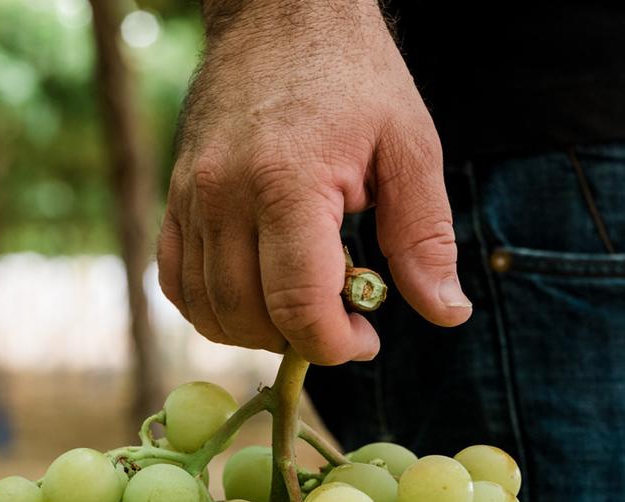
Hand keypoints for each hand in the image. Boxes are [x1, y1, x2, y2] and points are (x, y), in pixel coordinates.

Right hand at [157, 0, 471, 364]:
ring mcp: (192, 198)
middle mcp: (225, 195)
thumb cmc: (354, 76)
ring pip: (210, 311)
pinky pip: (176, 283)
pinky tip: (256, 296)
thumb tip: (448, 313)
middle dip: (302, 341)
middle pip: (250, 318)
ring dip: (259, 332)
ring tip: (302, 306)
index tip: (366, 338)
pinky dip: (213, 309)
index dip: (335, 346)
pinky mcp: (175, 198)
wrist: (279, 11)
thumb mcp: (409, 149)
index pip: (298, 308)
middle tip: (341, 319)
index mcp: (287, 184)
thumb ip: (425, 238)